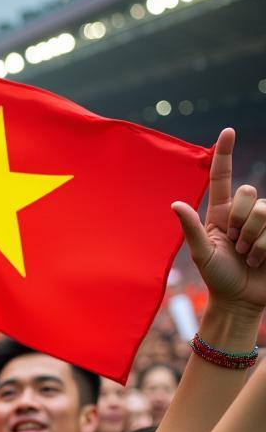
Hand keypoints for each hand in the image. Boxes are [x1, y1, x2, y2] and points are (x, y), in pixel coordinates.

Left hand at [173, 128, 265, 311]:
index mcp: (221, 213)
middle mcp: (245, 213)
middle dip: (242, 222)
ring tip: (248, 255)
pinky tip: (261, 259)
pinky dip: (265, 247)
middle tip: (236, 246)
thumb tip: (175, 204)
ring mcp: (265, 222)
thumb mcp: (202, 255)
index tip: (226, 131)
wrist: (240, 300)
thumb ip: (191, 229)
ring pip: (265, 211)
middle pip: (250, 193)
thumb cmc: (218, 278)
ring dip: (254, 238)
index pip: (222, 178)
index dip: (225, 154)